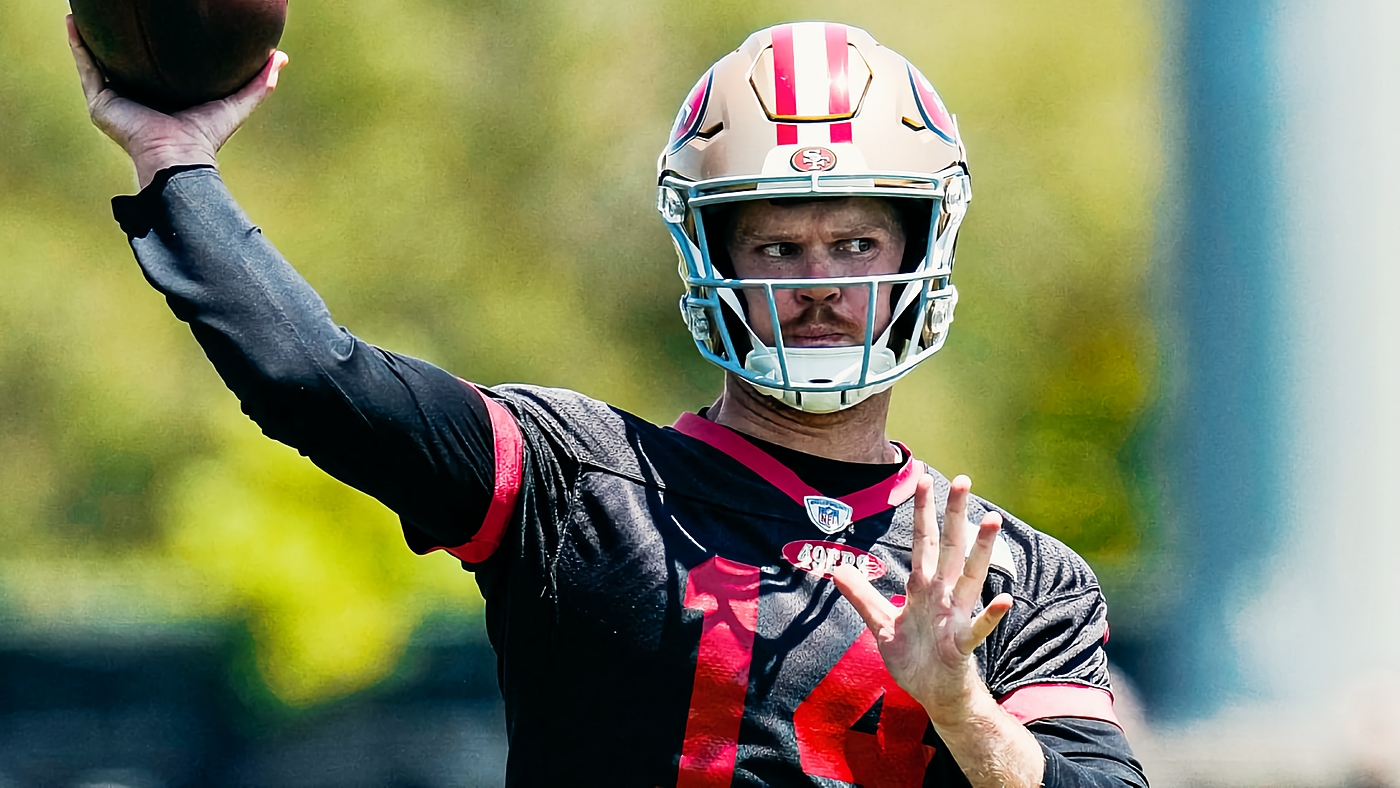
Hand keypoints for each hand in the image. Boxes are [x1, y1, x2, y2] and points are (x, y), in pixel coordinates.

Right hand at [66, 15, 288, 187]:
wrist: (179, 157)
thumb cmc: (206, 136)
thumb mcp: (237, 103)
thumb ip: (258, 83)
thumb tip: (280, 57)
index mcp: (164, 98)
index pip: (156, 67)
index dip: (153, 46)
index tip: (156, 24)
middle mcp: (137, 99)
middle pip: (124, 62)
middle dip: (118, 40)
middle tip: (121, 13)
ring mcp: (116, 101)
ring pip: (99, 61)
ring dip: (91, 37)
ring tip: (86, 8)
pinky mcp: (100, 103)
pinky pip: (87, 67)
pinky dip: (79, 45)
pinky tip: (73, 22)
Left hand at [832, 474, 1013, 725]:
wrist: (935, 695)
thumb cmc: (915, 659)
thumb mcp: (881, 625)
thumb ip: (862, 596)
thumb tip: (837, 570)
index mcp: (922, 588)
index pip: (923, 541)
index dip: (922, 512)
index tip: (922, 479)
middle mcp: (942, 595)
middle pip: (949, 547)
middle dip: (955, 515)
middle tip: (964, 480)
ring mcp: (955, 617)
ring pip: (970, 577)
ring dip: (980, 550)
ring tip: (992, 520)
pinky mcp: (962, 644)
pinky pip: (978, 628)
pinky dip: (991, 615)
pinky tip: (1005, 600)